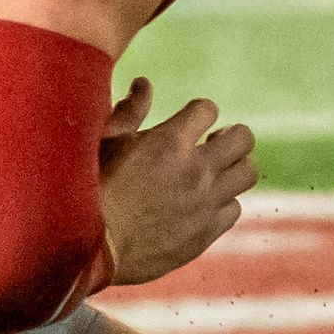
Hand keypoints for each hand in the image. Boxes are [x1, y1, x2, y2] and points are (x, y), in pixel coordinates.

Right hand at [96, 80, 254, 284]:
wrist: (86, 250)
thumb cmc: (89, 191)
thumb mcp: (105, 144)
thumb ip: (129, 112)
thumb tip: (143, 83)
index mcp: (170, 142)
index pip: (208, 109)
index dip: (199, 113)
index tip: (189, 123)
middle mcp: (196, 170)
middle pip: (243, 138)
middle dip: (231, 135)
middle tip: (213, 144)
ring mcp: (204, 203)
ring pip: (247, 173)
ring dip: (234, 168)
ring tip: (215, 172)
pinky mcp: (205, 233)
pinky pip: (234, 209)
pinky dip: (223, 203)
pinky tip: (204, 204)